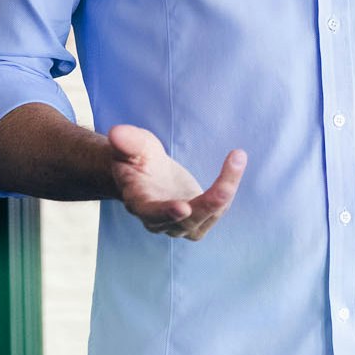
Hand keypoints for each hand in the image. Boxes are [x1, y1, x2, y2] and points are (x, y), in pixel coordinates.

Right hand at [107, 124, 245, 239]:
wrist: (145, 174)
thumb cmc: (136, 159)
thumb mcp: (131, 147)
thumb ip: (127, 141)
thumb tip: (117, 131)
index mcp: (139, 203)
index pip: (151, 214)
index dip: (165, 213)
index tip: (182, 208)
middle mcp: (161, 220)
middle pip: (186, 221)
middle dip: (208, 205)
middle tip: (226, 188)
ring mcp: (182, 223)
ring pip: (207, 216)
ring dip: (225, 192)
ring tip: (236, 159)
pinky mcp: (201, 217)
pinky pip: (220, 207)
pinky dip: (230, 185)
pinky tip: (236, 161)